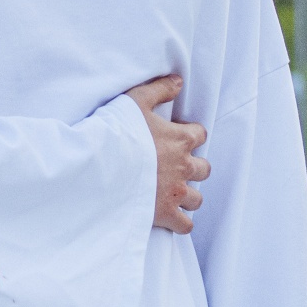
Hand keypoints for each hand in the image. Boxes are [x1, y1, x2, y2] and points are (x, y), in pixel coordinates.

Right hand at [125, 75, 208, 232]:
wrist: (102, 167)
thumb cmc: (117, 132)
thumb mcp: (136, 100)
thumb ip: (159, 89)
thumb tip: (179, 81)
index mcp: (180, 139)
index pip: (200, 135)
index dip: (190, 135)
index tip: (176, 137)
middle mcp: (184, 166)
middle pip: (204, 169)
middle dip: (193, 168)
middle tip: (175, 167)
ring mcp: (176, 192)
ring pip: (197, 198)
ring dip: (189, 195)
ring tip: (173, 193)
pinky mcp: (166, 214)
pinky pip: (186, 225)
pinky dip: (182, 222)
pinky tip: (172, 218)